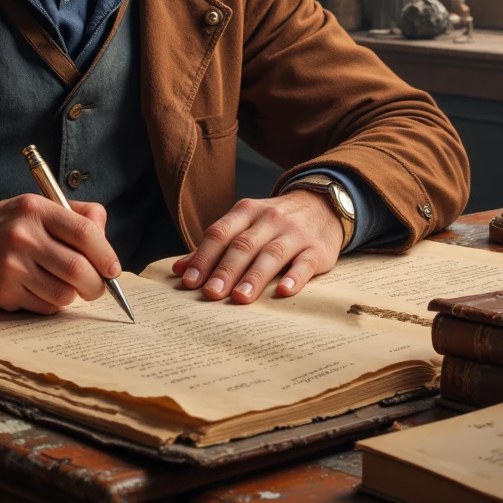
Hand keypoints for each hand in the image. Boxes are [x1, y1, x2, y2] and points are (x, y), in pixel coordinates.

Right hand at [0, 194, 120, 314]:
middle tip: (98, 287)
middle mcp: (22, 236)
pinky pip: (44, 307)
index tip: (113, 269)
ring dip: (73, 295)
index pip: (84, 233)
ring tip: (66, 286)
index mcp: (36, 209)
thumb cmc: (9, 224)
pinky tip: (42, 290)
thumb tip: (107, 245)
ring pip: (63, 294)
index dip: (106, 255)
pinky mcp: (2, 292)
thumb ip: (78, 217)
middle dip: (96, 284)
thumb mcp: (39, 206)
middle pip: (77, 269)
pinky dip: (52, 304)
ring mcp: (10, 266)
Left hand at [172, 190, 342, 303]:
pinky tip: (283, 291)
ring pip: (272, 254)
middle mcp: (270, 219)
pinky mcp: (317, 249)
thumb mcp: (245, 224)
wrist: (323, 205)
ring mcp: (295, 233)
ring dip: (254, 276)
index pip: (220, 233)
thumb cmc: (275, 222)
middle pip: (243, 245)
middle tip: (211, 294)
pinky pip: (305, 262)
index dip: (203, 257)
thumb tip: (179, 270)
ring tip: (240, 298)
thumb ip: (214, 246)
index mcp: (247, 212)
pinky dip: (295, 277)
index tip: (190, 281)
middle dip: (225, 270)